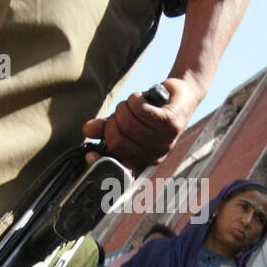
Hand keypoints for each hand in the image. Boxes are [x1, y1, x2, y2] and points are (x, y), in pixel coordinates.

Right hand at [83, 76, 200, 172]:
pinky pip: (142, 111)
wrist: (179, 96)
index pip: (120, 170)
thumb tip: (86, 130)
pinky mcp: (171, 125)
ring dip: (125, 106)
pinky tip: (140, 97)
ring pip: (129, 124)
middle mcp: (153, 156)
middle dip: (113, 121)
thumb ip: (105, 127)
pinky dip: (135, 99)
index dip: (102, 164)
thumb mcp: (124, 121)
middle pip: (117, 141)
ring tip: (133, 102)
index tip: (90, 154)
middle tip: (121, 111)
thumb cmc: (150, 112)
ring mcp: (164, 142)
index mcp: (141, 160)